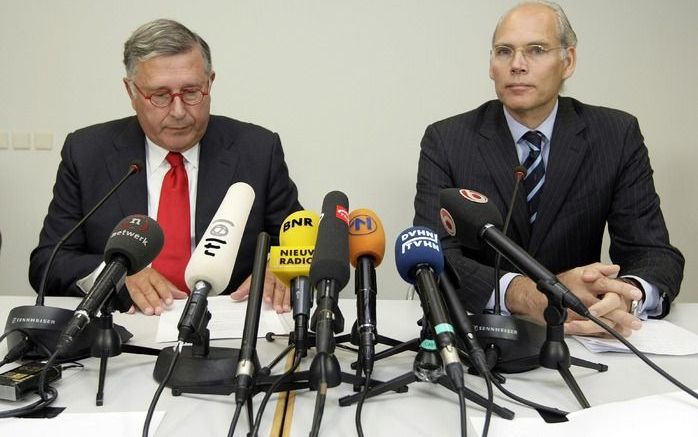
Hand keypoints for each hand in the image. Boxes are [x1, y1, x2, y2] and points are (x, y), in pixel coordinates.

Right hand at [124, 267, 187, 314]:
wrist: (127, 267)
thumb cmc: (144, 275)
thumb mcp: (158, 279)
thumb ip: (169, 288)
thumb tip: (182, 295)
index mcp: (151, 276)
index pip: (159, 283)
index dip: (165, 292)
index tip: (169, 301)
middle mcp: (141, 280)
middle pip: (148, 290)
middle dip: (154, 300)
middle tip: (159, 310)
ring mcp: (131, 284)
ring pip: (136, 294)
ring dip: (142, 303)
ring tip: (149, 311)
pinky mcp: (122, 289)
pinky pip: (123, 297)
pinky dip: (127, 305)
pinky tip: (131, 310)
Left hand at [230, 268, 290, 312]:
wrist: (278, 262)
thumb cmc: (266, 273)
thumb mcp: (253, 279)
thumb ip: (245, 289)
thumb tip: (235, 296)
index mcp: (267, 275)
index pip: (267, 283)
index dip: (268, 292)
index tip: (267, 299)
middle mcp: (277, 277)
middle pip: (278, 287)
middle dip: (278, 298)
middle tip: (277, 308)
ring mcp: (286, 279)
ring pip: (287, 288)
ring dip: (286, 299)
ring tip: (285, 308)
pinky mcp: (293, 282)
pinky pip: (295, 289)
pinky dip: (294, 297)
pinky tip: (294, 303)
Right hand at [505, 262, 642, 336]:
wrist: (538, 297)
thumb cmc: (563, 283)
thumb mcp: (580, 270)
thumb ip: (599, 268)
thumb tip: (615, 269)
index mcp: (586, 281)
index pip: (607, 283)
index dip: (622, 288)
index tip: (636, 294)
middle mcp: (583, 295)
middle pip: (606, 306)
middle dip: (623, 315)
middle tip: (636, 322)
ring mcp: (578, 310)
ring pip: (600, 320)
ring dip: (615, 327)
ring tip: (627, 331)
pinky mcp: (573, 322)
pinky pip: (590, 329)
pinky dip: (603, 333)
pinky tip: (613, 334)